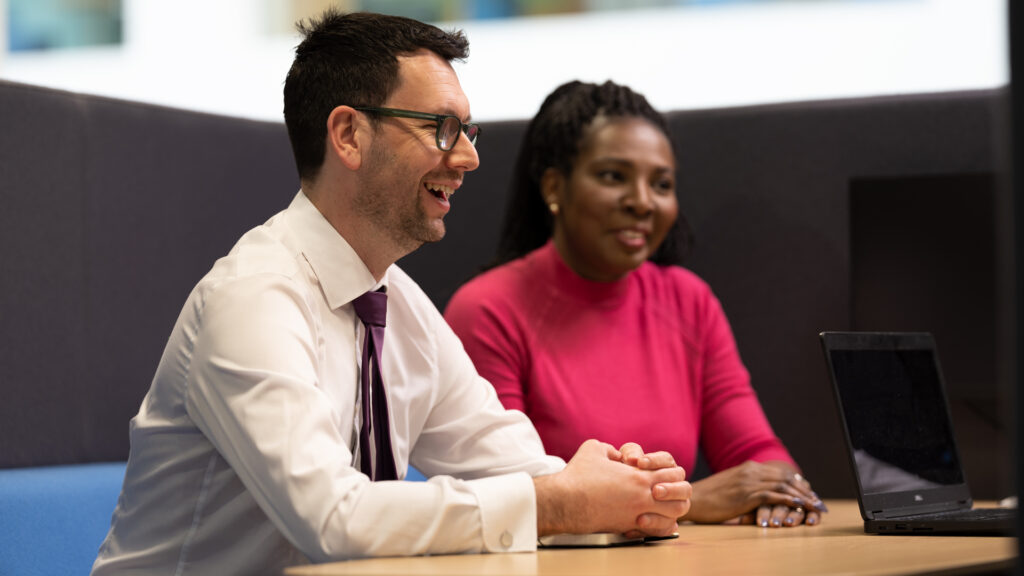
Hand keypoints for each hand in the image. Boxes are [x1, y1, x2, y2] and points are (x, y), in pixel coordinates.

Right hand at [534, 439, 691, 536]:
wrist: (564, 502)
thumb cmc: (578, 476)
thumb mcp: (594, 448)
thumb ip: (611, 448)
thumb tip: (617, 455)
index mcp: (639, 475)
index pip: (674, 472)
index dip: (671, 471)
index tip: (661, 472)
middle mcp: (643, 495)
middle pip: (683, 494)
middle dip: (679, 490)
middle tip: (666, 489)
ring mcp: (638, 513)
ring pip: (675, 513)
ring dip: (673, 508)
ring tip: (663, 504)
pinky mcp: (629, 526)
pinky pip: (658, 529)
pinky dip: (661, 525)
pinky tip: (651, 520)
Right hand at [684, 461, 824, 526]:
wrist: (692, 498)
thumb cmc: (709, 497)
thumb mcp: (731, 487)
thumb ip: (746, 486)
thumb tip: (761, 496)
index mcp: (748, 468)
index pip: (780, 473)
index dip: (797, 483)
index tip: (809, 493)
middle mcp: (751, 471)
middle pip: (785, 478)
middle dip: (805, 490)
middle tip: (818, 502)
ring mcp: (749, 481)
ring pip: (783, 485)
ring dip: (803, 496)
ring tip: (816, 506)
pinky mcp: (746, 493)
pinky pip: (774, 495)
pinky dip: (790, 500)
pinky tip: (800, 506)